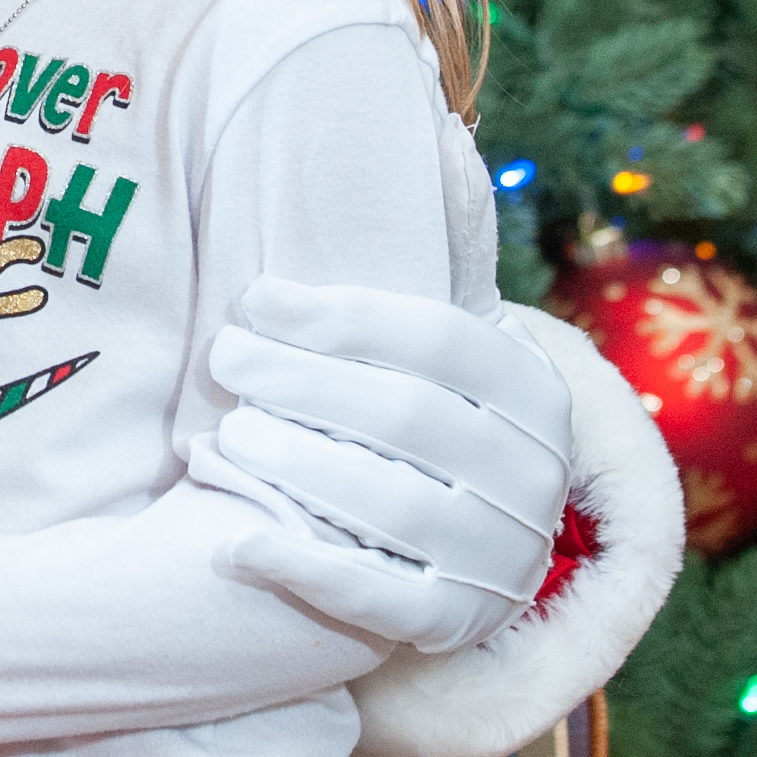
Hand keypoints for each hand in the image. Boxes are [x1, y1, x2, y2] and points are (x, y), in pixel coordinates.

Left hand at [203, 280, 571, 655]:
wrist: (446, 543)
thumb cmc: (424, 407)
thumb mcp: (448, 332)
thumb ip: (445, 243)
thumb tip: (438, 133)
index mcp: (535, 391)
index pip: (443, 340)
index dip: (343, 317)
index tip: (257, 297)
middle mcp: (536, 476)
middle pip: (408, 418)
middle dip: (302, 381)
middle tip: (223, 357)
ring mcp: (501, 557)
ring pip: (391, 504)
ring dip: (296, 466)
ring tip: (221, 434)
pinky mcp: (453, 624)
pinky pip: (376, 600)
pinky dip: (303, 569)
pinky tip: (231, 540)